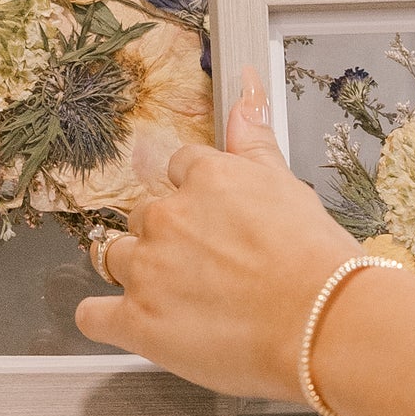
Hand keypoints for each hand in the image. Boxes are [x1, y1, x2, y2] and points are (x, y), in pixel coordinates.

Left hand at [74, 71, 355, 396]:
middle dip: (165, 238)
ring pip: (114, 258)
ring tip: (176, 297)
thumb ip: (254, 141)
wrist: (321, 324)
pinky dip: (103, 319)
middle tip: (203, 267)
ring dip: (137, 273)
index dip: (194, 199)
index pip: (177, 171)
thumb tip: (245, 91)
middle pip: (143, 216)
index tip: (210, 221)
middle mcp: (167, 217)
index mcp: (204, 179)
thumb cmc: (315, 264)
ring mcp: (147, 269)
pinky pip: (93, 316)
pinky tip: (125, 322)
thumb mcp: (289, 186)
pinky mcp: (136, 320)